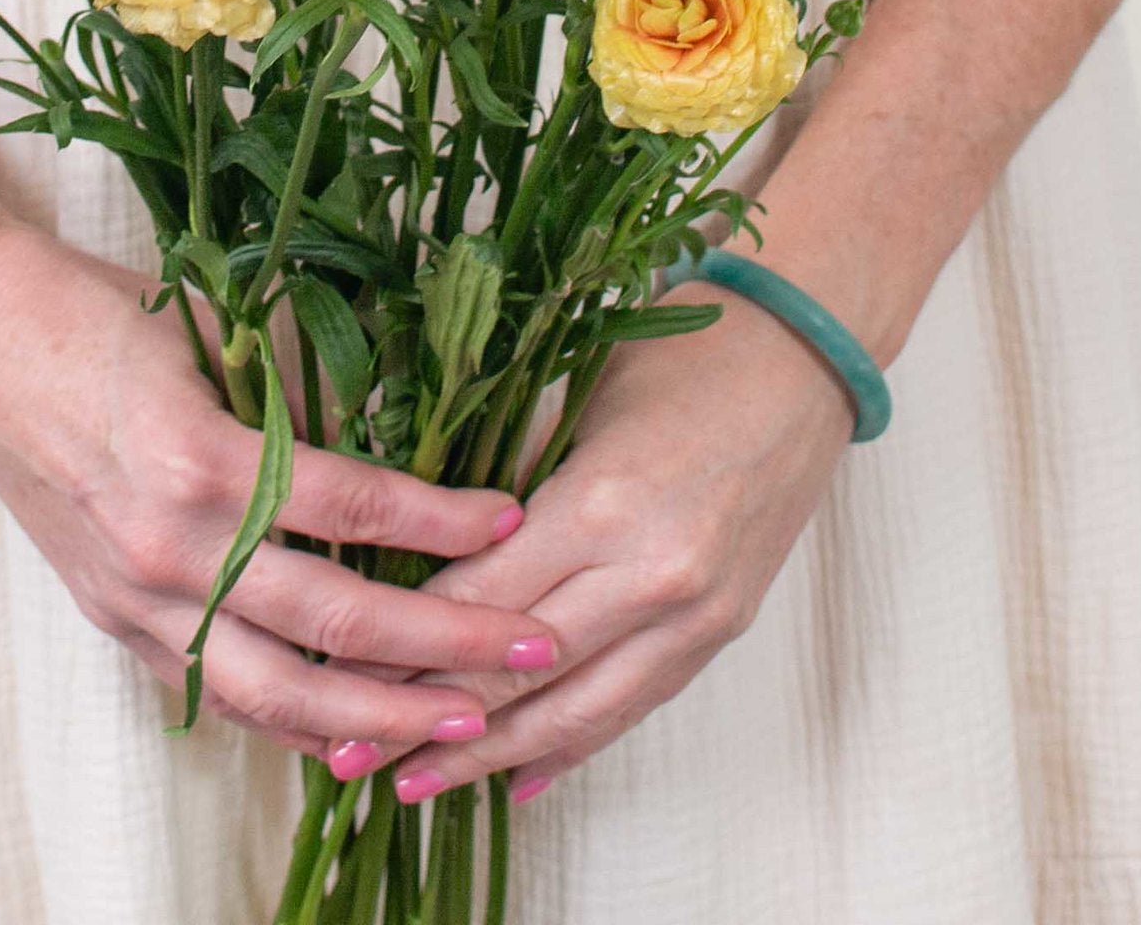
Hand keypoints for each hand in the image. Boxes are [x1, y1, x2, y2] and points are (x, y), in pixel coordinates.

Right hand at [0, 222, 557, 757]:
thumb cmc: (92, 312)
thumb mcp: (208, 330)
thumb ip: (292, 392)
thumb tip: (395, 426)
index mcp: (199, 454)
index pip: (350, 503)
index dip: (441, 518)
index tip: (512, 518)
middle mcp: (168, 542)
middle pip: (332, 619)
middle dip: (442, 644)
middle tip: (529, 648)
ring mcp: (134, 592)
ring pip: (276, 689)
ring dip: (377, 713)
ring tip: (461, 720)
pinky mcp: (112, 615)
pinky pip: (215, 688)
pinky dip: (289, 717)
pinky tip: (352, 726)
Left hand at [323, 283, 853, 797]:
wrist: (802, 359)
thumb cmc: (681, 355)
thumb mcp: (575, 399)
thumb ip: (504, 480)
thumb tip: (418, 547)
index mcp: (602, 503)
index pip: (480, 601)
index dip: (404, 649)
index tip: (338, 677)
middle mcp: (653, 574)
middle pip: (521, 673)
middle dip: (431, 722)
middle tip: (351, 756)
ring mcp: (697, 612)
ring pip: (579, 710)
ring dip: (494, 756)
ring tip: (418, 785)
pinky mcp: (724, 629)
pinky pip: (636, 704)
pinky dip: (574, 744)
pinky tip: (518, 775)